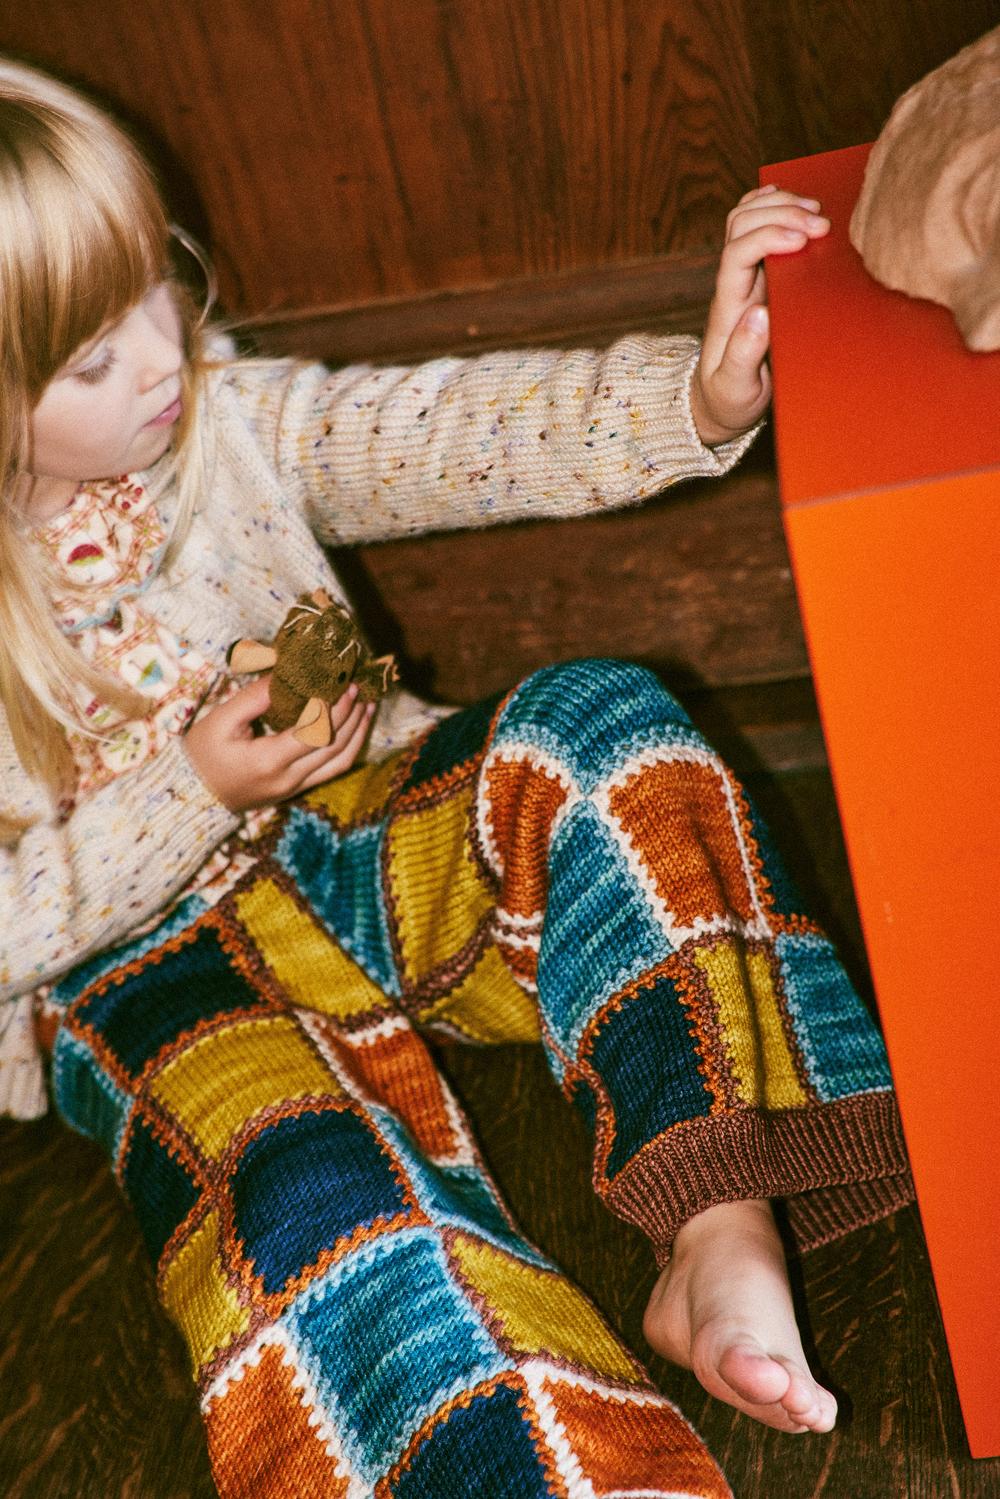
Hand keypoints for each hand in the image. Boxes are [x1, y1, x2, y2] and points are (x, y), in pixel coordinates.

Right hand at [183, 676, 374, 812]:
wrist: (192, 795)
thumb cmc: (202, 753)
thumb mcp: (221, 719)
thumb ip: (255, 696)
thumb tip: (286, 672)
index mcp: (268, 761)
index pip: (316, 733)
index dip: (337, 709)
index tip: (347, 684)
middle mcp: (288, 779)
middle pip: (334, 747)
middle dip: (353, 716)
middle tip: (361, 688)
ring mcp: (294, 788)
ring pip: (340, 762)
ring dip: (358, 733)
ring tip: (368, 707)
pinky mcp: (296, 791)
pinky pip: (331, 771)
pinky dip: (347, 748)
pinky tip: (354, 729)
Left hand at [691, 184, 830, 446]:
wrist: (718, 401)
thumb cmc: (729, 397)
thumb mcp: (735, 388)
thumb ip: (743, 355)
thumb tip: (759, 314)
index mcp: (728, 308)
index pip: (738, 254)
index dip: (768, 236)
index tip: (803, 238)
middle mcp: (732, 285)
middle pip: (740, 225)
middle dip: (781, 214)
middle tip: (822, 223)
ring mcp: (742, 278)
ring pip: (745, 219)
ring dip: (779, 206)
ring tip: (815, 210)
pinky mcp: (754, 278)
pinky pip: (751, 229)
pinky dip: (769, 206)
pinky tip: (788, 198)